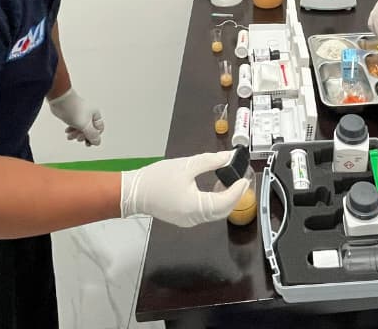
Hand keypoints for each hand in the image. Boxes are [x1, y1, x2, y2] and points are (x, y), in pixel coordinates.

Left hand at [47, 89, 104, 146]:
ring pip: (81, 129)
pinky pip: (74, 126)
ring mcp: (81, 115)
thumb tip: (97, 142)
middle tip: (78, 138)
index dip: (94, 137)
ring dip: (75, 134)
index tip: (88, 142)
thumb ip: (92, 135)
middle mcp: (89, 115)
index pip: (99, 129)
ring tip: (70, 137)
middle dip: (83, 136)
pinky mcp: (73, 116)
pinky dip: (71, 130)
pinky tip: (67, 132)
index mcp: (95, 115)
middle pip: (89, 130)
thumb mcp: (85, 125)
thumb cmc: (73, 108)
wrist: (60, 101)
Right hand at [120, 151, 251, 227]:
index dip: (238, 190)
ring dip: (224, 198)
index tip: (244, 178)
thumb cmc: (156, 179)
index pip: (225, 202)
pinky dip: (214, 202)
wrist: (133, 192)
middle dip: (234, 195)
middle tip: (240, 178)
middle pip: (223, 210)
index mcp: (195, 207)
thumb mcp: (186, 165)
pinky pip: (206, 213)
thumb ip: (210, 161)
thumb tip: (228, 157)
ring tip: (227, 179)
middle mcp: (194, 218)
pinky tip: (214, 187)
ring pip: (215, 213)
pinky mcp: (185, 219)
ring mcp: (189, 221)